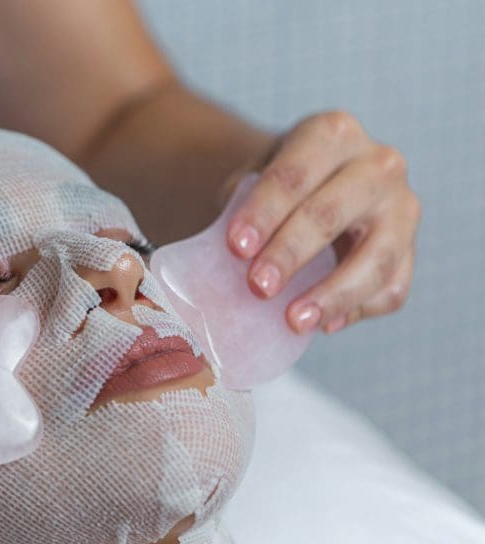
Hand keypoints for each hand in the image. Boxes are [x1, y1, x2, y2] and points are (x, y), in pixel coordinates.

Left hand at [224, 111, 420, 333]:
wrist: (308, 189)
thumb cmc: (275, 189)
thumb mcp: (251, 181)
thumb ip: (238, 211)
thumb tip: (219, 265)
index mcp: (332, 134)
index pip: (294, 175)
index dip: (264, 212)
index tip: (236, 247)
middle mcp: (377, 164)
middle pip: (331, 213)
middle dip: (291, 253)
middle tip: (258, 286)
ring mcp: (402, 207)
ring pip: (377, 257)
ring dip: (333, 293)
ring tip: (295, 320)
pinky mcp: (411, 249)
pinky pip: (392, 287)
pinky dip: (358, 309)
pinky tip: (323, 323)